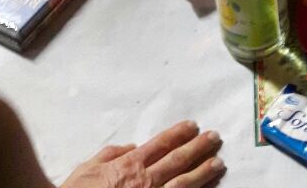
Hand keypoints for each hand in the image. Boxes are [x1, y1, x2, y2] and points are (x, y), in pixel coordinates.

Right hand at [60, 122, 223, 187]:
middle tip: (216, 138)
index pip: (161, 145)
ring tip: (218, 163)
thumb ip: (112, 154)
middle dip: (199, 148)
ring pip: (184, 185)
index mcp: (128, 166)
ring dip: (203, 173)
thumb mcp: (88, 167)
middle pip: (178, 161)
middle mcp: (144, 183)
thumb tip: (133, 146)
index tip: (194, 125)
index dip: (179, 133)